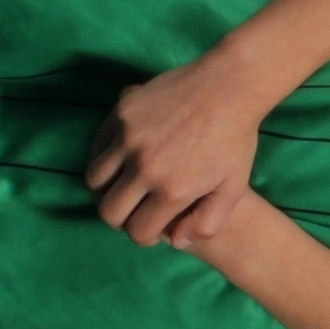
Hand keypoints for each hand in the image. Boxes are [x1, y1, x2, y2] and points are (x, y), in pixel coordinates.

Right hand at [86, 51, 274, 250]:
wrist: (229, 86)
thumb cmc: (235, 139)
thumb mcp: (232, 188)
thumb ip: (207, 222)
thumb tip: (174, 242)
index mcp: (174, 189)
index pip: (138, 231)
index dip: (143, 235)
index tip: (150, 226)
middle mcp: (146, 166)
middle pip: (108, 212)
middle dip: (119, 218)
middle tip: (132, 210)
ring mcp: (129, 137)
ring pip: (95, 181)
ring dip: (106, 189)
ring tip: (123, 185)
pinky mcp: (121, 113)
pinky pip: (97, 146)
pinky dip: (104, 157)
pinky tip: (122, 158)